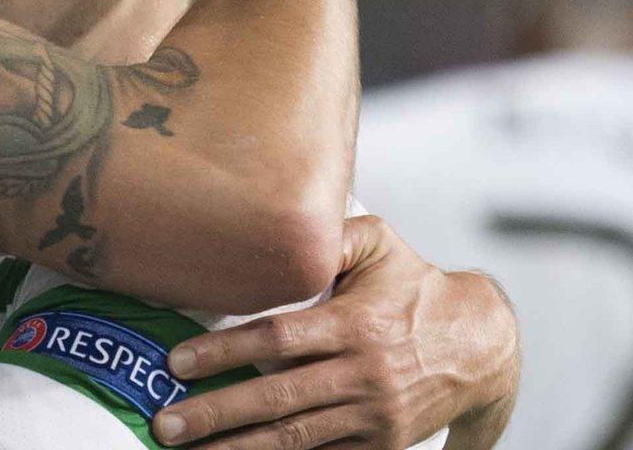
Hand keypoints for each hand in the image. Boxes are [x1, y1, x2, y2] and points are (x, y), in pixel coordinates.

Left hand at [148, 215, 519, 449]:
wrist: (484, 348)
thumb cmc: (417, 287)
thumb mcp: (380, 245)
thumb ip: (329, 234)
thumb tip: (283, 223)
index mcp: (354, 325)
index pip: (277, 339)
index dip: (223, 352)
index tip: (176, 363)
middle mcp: (362, 374)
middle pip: (277, 399)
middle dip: (216, 414)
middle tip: (165, 424)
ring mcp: (373, 416)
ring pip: (296, 439)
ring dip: (239, 449)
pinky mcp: (382, 444)